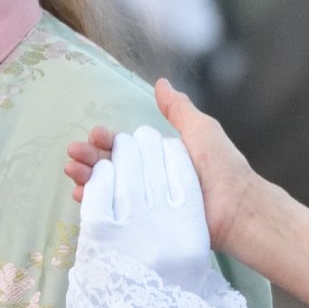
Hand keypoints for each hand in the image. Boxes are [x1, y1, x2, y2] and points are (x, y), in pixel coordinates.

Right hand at [65, 80, 260, 254]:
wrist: (236, 208)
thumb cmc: (222, 167)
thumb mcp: (200, 130)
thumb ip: (178, 110)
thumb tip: (160, 82)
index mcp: (158, 158)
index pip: (123, 146)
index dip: (106, 139)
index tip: (95, 133)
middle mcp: (148, 179)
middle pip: (109, 166)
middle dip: (88, 157)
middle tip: (74, 153)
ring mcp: (143, 203)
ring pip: (106, 188)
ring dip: (85, 178)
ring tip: (72, 171)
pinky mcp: (141, 225)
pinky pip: (113, 214)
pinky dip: (94, 205)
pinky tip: (81, 196)